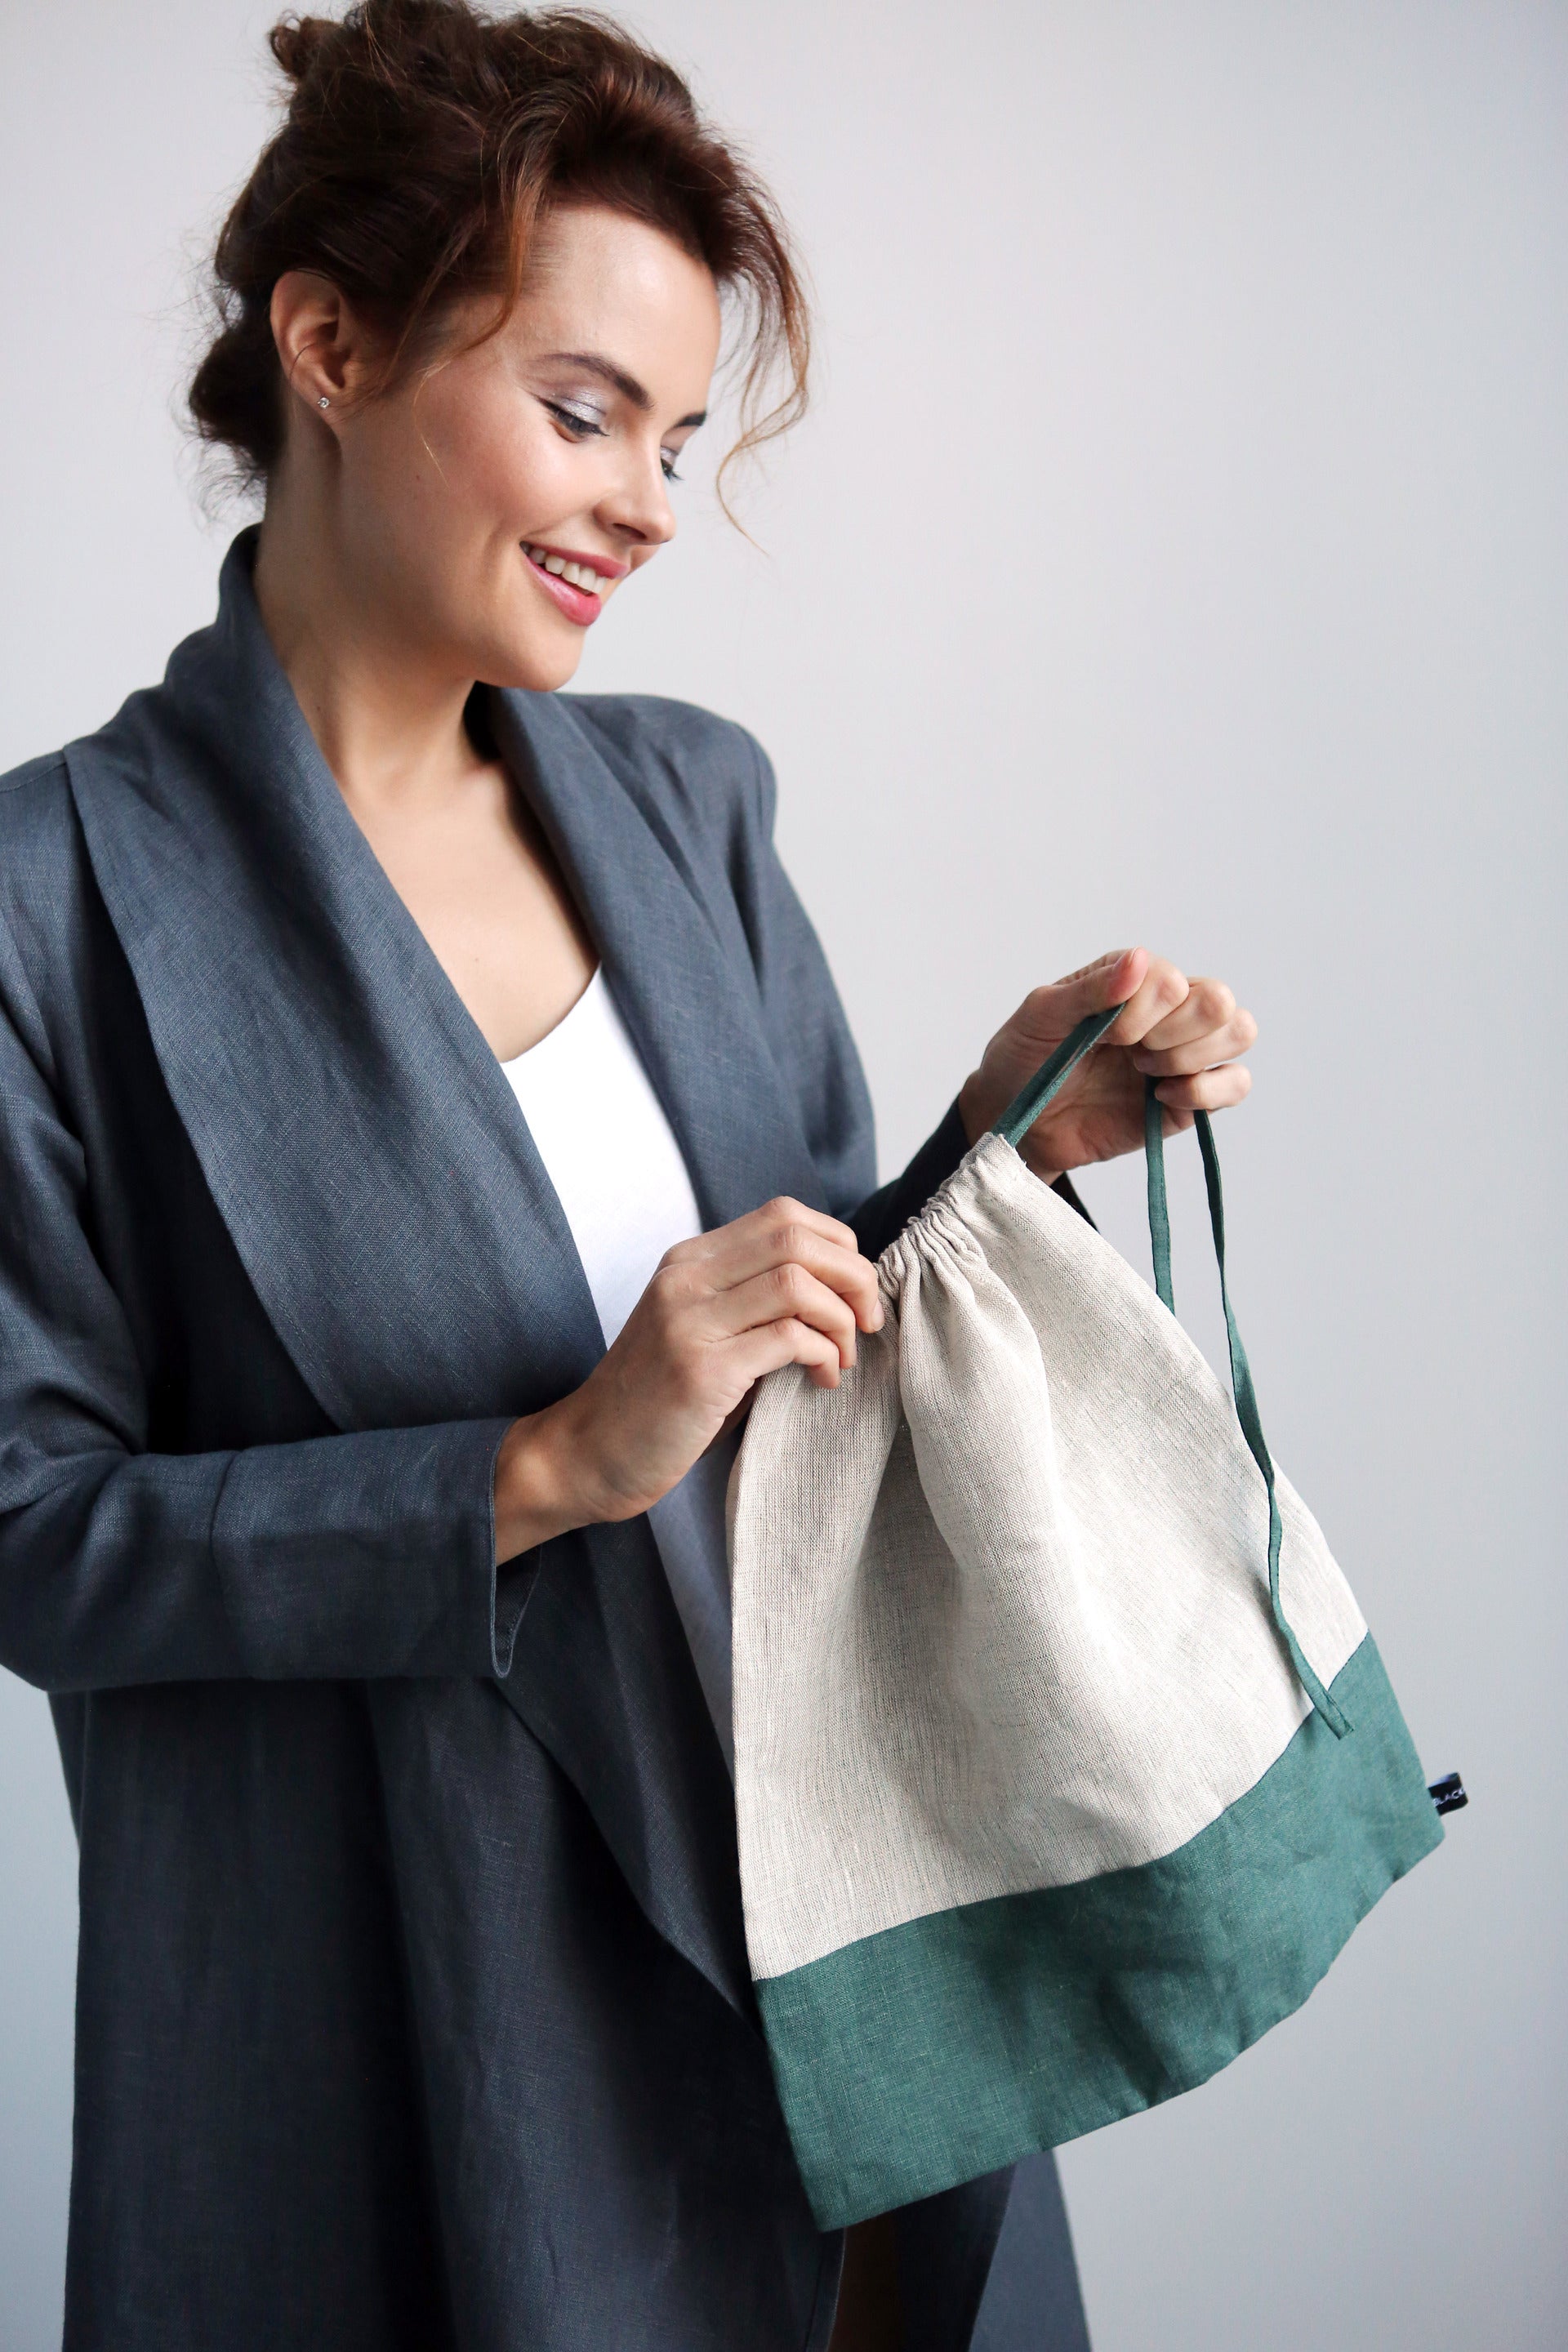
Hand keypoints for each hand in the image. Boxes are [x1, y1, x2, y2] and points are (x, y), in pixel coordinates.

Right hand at [492, 1199, 882, 1557]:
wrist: (588, 1455)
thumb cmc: (659, 1402)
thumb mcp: (703, 1332)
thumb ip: (754, 1302)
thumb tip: (843, 1291)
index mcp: (688, 1262)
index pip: (783, 1215)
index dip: (837, 1246)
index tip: (852, 1293)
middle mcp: (686, 1279)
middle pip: (797, 1237)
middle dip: (854, 1276)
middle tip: (867, 1321)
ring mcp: (689, 1322)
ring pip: (798, 1281)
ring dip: (842, 1319)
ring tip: (842, 1357)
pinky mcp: (700, 1370)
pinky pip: (789, 1337)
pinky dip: (824, 1354)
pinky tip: (821, 1379)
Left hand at [957, 947, 1256, 1183]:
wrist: (1018, 1117)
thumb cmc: (1025, 1058)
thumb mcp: (1042, 1016)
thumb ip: (1090, 989)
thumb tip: (1140, 960)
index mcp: (1134, 979)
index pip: (1172, 981)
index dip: (1143, 1012)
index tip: (1106, 1036)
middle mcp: (1167, 1009)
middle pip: (1219, 1001)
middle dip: (1174, 1032)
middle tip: (1132, 1054)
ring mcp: (1182, 1052)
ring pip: (1239, 1032)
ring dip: (1192, 1057)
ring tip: (1147, 1074)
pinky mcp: (1189, 1098)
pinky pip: (1236, 1084)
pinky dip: (1208, 1091)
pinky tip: (1161, 1096)